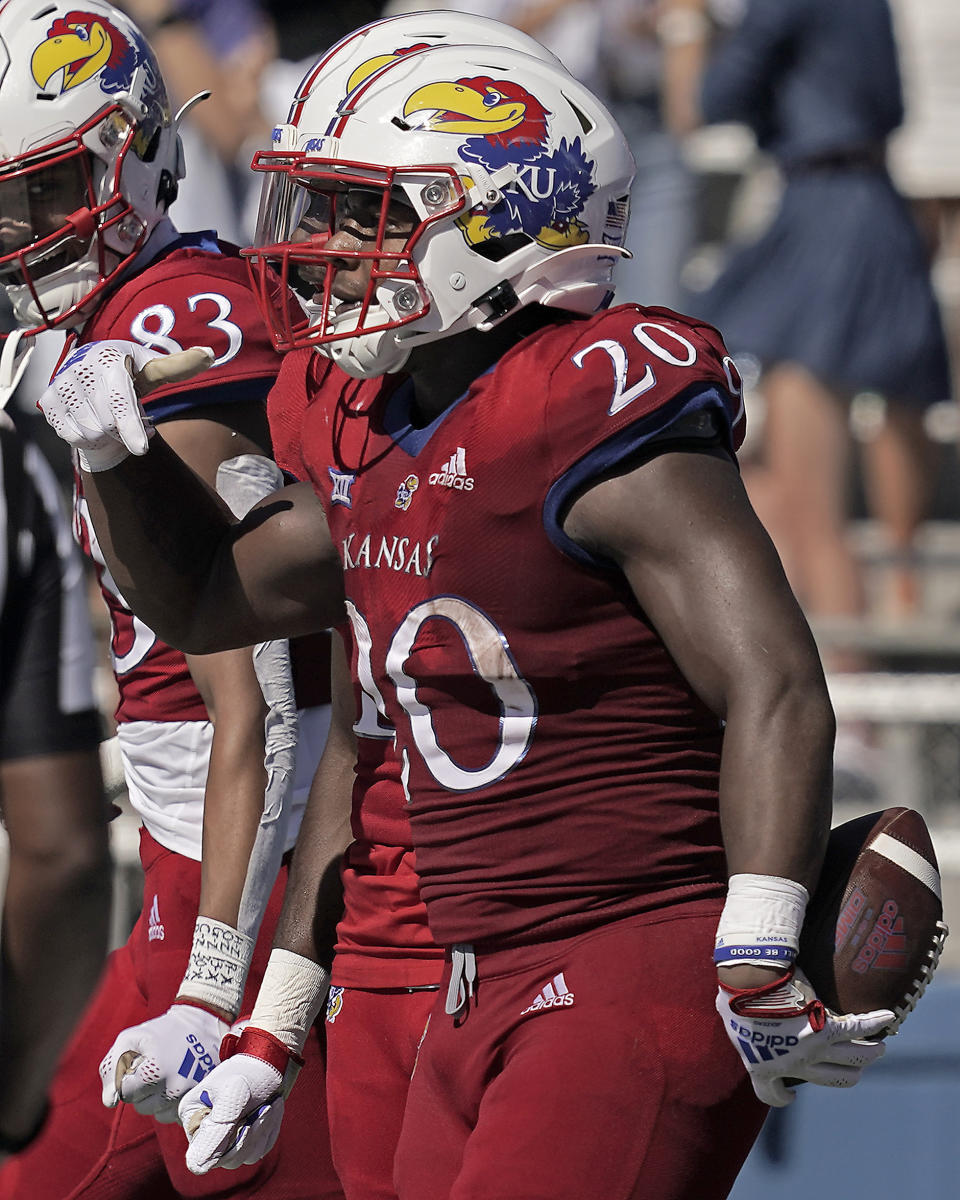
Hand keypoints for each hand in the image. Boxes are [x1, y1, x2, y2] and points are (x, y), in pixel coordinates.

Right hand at [38, 341, 212, 470]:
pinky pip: (69, 435)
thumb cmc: (128, 372)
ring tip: (113, 420)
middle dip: (125, 430)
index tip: (142, 449)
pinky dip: (87, 438)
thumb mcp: (153, 369)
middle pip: (106, 424)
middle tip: (134, 422)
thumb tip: (209, 356)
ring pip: (88, 432)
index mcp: (108, 359)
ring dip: (107, 435)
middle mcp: (79, 369)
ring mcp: (59, 384)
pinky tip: (95, 424)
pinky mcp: (47, 400)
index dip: (131, 427)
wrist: (90, 372)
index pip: (120, 401)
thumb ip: (179, 366)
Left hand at [99, 1002, 228, 1122]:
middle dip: (142, 1090)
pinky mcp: (200, 1100)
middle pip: (142, 1107)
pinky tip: (178, 1084)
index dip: (128, 1079)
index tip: (140, 1064)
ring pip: (159, 1114)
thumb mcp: (131, 1038)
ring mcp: (188, 1096)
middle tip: (154, 1068)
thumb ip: (112, 1069)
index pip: (126, 1094)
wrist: (203, 1022)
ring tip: (167, 1075)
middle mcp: (174, 1088)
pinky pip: (176, 1116)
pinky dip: (173, 1104)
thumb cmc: (161, 1031)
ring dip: (157, 1099)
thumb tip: (109, 1102)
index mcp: (155, 1071)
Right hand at [179, 1025, 301, 1174]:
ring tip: (271, 1103)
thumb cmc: (251, 1070)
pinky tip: (273, 1108)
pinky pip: (259, 1149)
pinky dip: (270, 1129)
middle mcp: (206, 1131)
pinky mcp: (245, 1137)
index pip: (201, 1157)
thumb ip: (216, 1129)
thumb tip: (196, 1167)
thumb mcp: (234, 1095)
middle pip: (228, 1158)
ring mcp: (226, 1136)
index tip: (246, 1124)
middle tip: (265, 1107)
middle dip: (252, 1133)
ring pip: (246, 1156)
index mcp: (193, 1118)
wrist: (274, 1058)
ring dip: (264, 1129)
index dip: (227, 1146)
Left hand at [717, 965, 892, 1107]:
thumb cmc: (734, 997)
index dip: (783, 1096)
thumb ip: (732, 1017)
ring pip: (854, 1058)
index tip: (790, 1093)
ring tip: (878, 1048)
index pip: (773, 1095)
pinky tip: (888, 1017)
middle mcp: (795, 1063)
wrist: (750, 986)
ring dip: (869, 1052)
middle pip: (835, 1079)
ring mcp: (814, 1048)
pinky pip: (858, 1028)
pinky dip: (876, 1022)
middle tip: (857, 1064)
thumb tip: (727, 999)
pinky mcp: (826, 1027)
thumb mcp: (727, 1015)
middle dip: (849, 1073)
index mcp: (764, 1067)